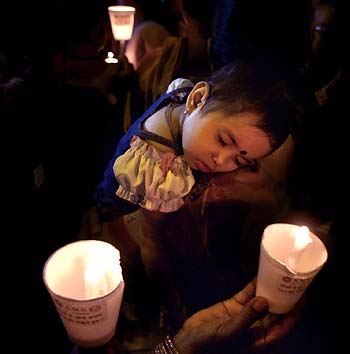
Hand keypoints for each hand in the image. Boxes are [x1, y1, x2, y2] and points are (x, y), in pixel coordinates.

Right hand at [173, 278, 304, 353]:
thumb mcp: (229, 334)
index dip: (294, 313)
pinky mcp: (233, 306)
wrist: (188, 342)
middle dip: (285, 299)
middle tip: (293, 282)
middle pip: (275, 312)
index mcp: (259, 339)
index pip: (283, 327)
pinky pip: (246, 294)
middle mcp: (255, 327)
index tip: (302, 297)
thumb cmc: (210, 345)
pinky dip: (253, 285)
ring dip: (270, 290)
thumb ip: (247, 318)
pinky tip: (260, 275)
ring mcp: (244, 315)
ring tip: (279, 275)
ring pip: (262, 301)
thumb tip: (265, 301)